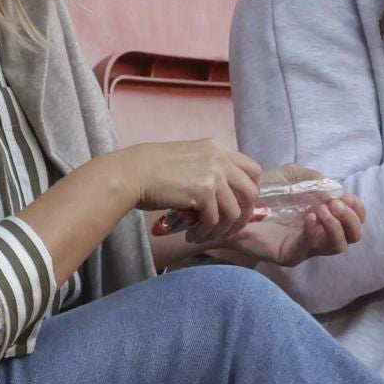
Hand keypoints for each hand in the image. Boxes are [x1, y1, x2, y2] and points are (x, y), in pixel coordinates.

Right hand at [100, 139, 261, 246]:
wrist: (130, 172)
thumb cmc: (150, 168)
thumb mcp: (187, 160)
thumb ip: (208, 172)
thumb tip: (222, 200)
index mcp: (217, 148)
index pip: (253, 170)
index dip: (250, 192)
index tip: (240, 207)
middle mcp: (220, 158)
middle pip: (251, 192)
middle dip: (243, 215)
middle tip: (228, 229)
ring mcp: (214, 174)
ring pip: (235, 211)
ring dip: (222, 229)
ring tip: (204, 236)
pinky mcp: (203, 192)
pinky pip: (214, 221)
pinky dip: (205, 233)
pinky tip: (192, 235)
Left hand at [209, 166, 366, 266]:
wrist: (235, 203)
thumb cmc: (265, 190)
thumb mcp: (293, 176)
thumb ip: (315, 180)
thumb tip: (336, 192)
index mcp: (324, 216)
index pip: (354, 220)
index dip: (357, 210)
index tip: (347, 197)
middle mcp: (319, 233)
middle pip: (353, 236)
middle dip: (350, 219)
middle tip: (335, 204)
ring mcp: (305, 246)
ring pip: (337, 246)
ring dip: (336, 226)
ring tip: (322, 210)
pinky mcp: (289, 255)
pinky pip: (309, 249)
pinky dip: (314, 232)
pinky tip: (309, 217)